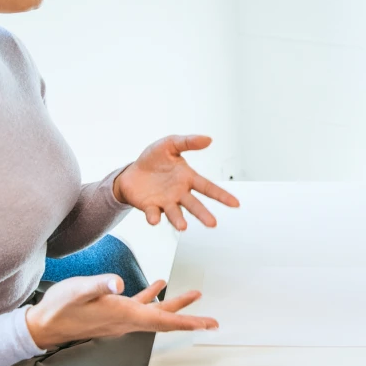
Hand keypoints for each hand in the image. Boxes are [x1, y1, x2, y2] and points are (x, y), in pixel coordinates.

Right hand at [25, 275, 217, 346]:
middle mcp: (127, 320)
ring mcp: (120, 318)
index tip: (208, 324)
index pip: (163, 321)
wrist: (43, 324)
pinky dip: (152, 297)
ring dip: (175, 305)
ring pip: (155, 313)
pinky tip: (158, 285)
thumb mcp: (78, 290)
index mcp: (124, 314)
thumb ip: (99, 284)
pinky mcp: (113, 313)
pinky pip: (140, 306)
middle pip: (165, 320)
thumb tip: (118, 281)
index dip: (188, 322)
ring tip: (194, 295)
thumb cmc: (60, 307)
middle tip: (211, 320)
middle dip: (190, 318)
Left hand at [113, 134, 239, 230]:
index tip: (235, 203)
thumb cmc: (153, 159)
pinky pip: (153, 213)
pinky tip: (154, 219)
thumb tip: (208, 139)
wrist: (131, 172)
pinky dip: (154, 217)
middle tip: (212, 223)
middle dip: (203, 214)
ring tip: (183, 226)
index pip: (208, 187)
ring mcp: (165, 202)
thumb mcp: (170, 144)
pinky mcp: (150, 207)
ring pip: (175, 213)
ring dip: (179, 220)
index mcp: (187, 178)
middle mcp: (179, 193)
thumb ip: (188, 142)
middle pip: (194, 205)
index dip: (222, 195)